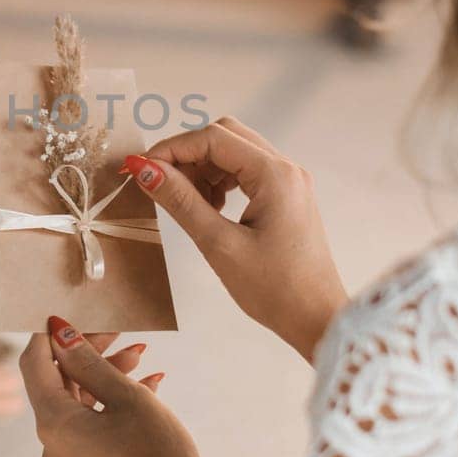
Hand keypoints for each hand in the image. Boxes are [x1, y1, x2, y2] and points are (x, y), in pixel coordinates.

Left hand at [20, 319, 212, 456]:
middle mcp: (52, 443)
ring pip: (79, 402)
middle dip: (89, 352)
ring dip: (106, 375)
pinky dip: (112, 403)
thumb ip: (88, 362)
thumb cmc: (157, 455)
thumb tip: (59, 334)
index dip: (50, 333)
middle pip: (59, 382)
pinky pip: (91, 425)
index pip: (35, 364)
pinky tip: (147, 385)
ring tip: (142, 355)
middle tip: (120, 330)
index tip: (72, 312)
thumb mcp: (125, 397)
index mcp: (53, 423)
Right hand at [122, 115, 347, 362]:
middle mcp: (285, 169)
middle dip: (188, 154)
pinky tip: (209, 209)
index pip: (213, 138)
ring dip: (204, 169)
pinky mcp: (287, 197)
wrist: (316, 319)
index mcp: (274, 175)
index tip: (140, 169)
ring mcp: (289, 181)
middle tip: (160, 183)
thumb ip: (181, 201)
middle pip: (226, 136)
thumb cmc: (273, 289)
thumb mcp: (219, 244)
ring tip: (186, 203)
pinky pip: (246, 172)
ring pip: (235, 153)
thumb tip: (145, 169)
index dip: (172, 148)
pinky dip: (220, 182)